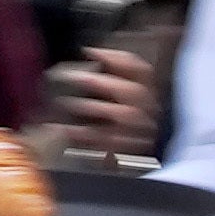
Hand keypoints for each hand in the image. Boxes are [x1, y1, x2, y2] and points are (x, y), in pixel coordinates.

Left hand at [50, 39, 166, 161]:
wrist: (123, 163)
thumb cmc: (112, 121)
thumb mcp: (114, 96)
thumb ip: (106, 77)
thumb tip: (87, 55)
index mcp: (147, 92)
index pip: (141, 69)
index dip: (117, 57)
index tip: (90, 51)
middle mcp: (149, 110)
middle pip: (134, 91)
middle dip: (103, 82)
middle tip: (76, 77)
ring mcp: (141, 131)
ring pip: (124, 115)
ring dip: (94, 107)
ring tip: (69, 103)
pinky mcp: (128, 151)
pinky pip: (108, 140)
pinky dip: (85, 134)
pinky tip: (65, 129)